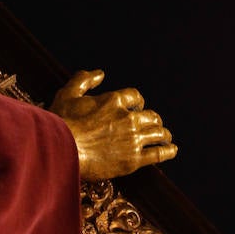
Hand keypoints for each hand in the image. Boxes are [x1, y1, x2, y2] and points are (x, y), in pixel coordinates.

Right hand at [49, 69, 177, 180]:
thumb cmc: (62, 121)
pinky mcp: (134, 160)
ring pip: (158, 133)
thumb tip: (101, 73)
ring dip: (163, 134)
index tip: (138, 106)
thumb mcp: (68, 93)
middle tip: (153, 124)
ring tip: (165, 137)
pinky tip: (172, 149)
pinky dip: (168, 150)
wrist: (62, 149)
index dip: (138, 101)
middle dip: (153, 119)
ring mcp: (133, 139)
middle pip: (151, 116)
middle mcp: (128, 118)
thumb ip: (84, 80)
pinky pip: (159, 153)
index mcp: (114, 100)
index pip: (136, 97)